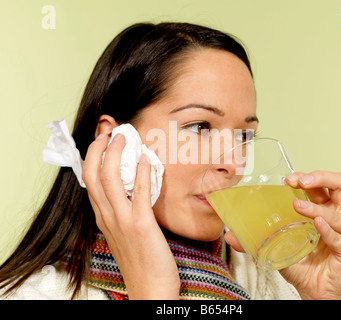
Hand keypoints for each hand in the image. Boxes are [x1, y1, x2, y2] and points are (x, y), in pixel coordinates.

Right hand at [82, 133, 179, 298]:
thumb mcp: (123, 233)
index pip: (89, 181)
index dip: (92, 158)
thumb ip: (122, 212)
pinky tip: (147, 159)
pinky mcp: (141, 225)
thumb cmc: (140, 261)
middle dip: (99, 150)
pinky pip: (139, 193)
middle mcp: (108, 217)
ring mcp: (122, 220)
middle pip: (94, 175)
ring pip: (110, 180)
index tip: (101, 141)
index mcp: (103, 217)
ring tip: (124, 138)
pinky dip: (142, 173)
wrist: (150, 288)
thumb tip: (131, 189)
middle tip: (109, 133)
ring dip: (115, 154)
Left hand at [225, 171, 340, 299]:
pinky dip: (327, 230)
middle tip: (300, 181)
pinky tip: (317, 224)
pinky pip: (339, 238)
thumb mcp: (275, 244)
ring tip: (297, 206)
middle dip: (319, 177)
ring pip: (337, 212)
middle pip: (339, 185)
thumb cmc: (300, 261)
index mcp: (323, 207)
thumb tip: (230, 235)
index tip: (288, 178)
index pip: (321, 182)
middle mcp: (338, 214)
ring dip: (316, 207)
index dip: (306, 175)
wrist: (312, 288)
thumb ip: (254, 238)